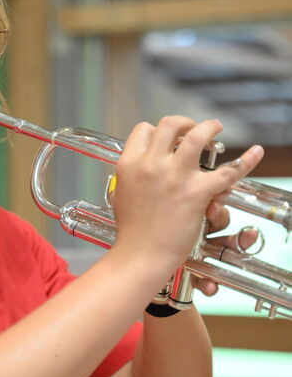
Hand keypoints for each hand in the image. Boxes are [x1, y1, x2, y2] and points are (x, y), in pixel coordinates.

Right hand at [111, 115, 263, 282]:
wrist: (140, 254)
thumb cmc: (131, 231)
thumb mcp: (122, 193)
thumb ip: (132, 175)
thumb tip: (141, 166)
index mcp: (129, 164)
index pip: (144, 130)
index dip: (157, 131)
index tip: (166, 138)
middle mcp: (151, 165)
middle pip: (169, 125)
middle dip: (183, 123)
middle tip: (192, 130)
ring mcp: (175, 176)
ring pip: (197, 136)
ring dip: (209, 127)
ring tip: (215, 127)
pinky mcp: (197, 193)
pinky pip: (227, 172)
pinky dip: (246, 161)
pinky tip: (255, 152)